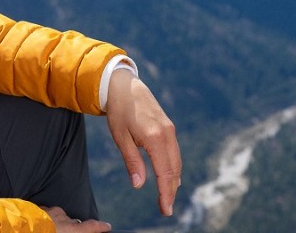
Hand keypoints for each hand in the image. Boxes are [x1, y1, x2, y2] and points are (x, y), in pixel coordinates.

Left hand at [45, 206, 111, 232]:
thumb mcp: (69, 232)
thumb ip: (77, 230)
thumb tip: (82, 227)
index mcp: (71, 229)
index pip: (92, 226)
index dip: (101, 227)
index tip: (107, 227)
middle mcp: (63, 218)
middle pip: (73, 222)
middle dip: (71, 228)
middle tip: (64, 232)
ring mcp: (50, 211)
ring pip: (58, 217)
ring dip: (56, 223)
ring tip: (48, 230)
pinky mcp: (38, 209)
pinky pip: (46, 213)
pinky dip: (45, 218)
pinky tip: (40, 225)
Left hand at [105, 67, 180, 215]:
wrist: (124, 85)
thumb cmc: (118, 111)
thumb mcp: (120, 137)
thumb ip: (132, 161)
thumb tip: (139, 185)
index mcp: (154, 138)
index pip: (165, 173)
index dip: (166, 193)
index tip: (166, 209)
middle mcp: (166, 134)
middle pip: (174, 169)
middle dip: (172, 190)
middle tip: (167, 209)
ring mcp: (170, 130)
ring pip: (177, 161)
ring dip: (174, 180)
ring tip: (168, 197)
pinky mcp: (169, 127)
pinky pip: (174, 152)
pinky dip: (173, 167)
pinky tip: (169, 176)